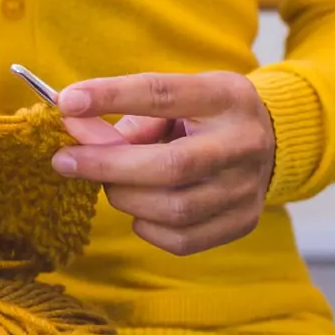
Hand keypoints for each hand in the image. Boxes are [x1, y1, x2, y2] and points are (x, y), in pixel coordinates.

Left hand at [52, 72, 275, 255]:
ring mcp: (246, 188)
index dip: (112, 97)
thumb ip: (125, 115)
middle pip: (170, 166)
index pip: (163, 94)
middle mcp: (243, 143)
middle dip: (107, 166)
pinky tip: (141, 209)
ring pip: (173, 209)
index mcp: (225, 97)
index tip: (67, 103)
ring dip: (125, 198)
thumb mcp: (175, 100)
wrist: (270, 143)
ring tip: (111, 184)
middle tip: (65, 161)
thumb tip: (73, 126)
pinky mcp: (242, 222)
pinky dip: (147, 226)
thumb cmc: (202, 119)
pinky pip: (180, 240)